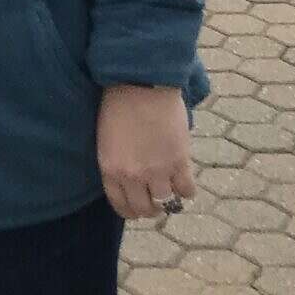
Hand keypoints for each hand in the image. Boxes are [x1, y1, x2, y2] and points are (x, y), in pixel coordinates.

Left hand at [97, 84, 196, 223]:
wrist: (140, 84)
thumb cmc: (119, 105)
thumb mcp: (107, 140)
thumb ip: (117, 164)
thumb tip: (130, 181)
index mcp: (110, 170)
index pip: (120, 206)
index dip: (131, 211)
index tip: (137, 208)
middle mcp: (132, 176)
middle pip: (144, 209)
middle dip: (150, 209)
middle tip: (156, 201)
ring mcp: (157, 171)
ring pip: (166, 203)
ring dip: (169, 200)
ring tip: (170, 190)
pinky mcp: (179, 162)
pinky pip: (187, 190)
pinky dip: (187, 190)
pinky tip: (184, 182)